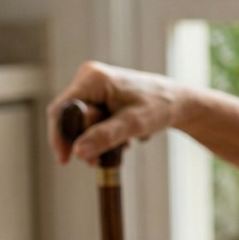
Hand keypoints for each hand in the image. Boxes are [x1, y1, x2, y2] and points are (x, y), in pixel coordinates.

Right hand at [46, 61, 188, 165]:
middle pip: (69, 117)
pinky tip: (121, 142)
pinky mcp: (100, 97)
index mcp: (93, 78)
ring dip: (94, 141)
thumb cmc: (160, 107)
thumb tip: (78, 151)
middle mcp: (89, 78)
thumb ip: (105, 136)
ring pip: (80, 122)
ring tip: (119, 148)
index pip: (62, 109)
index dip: (60, 136)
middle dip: (83, 141)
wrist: (178, 102)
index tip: (65, 160)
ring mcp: (94, 87)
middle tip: (98, 160)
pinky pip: (90, 121)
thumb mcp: (133, 124)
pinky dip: (101, 135)